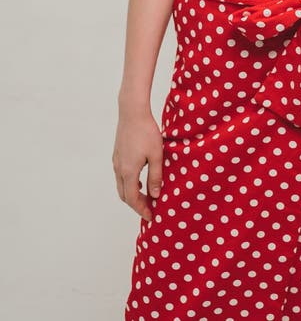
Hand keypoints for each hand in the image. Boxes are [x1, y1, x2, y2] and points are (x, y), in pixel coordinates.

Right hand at [112, 106, 163, 222]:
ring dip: (132, 194)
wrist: (132, 111)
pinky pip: (121, 176)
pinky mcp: (117, 154)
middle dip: (136, 204)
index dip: (141, 210)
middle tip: (150, 208)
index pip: (133, 199)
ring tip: (147, 196)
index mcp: (128, 171)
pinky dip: (129, 184)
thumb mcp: (156, 155)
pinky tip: (140, 179)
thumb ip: (156, 176)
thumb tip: (155, 195)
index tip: (151, 216)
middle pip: (125, 195)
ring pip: (121, 186)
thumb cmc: (146, 131)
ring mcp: (116, 161)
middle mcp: (119, 169)